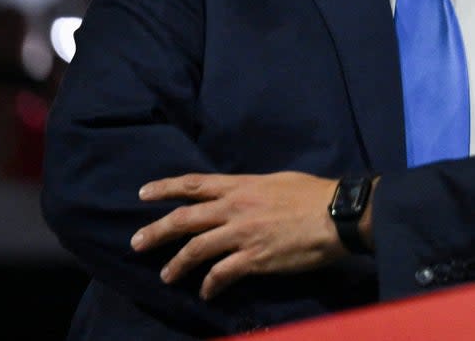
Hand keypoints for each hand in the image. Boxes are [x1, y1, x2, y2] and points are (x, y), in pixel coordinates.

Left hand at [132, 171, 345, 299]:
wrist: (338, 215)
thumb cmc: (314, 195)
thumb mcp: (277, 181)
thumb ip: (252, 190)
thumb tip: (240, 197)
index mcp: (241, 186)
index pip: (194, 184)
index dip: (166, 188)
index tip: (143, 194)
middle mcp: (235, 208)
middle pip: (184, 219)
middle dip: (156, 232)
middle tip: (136, 243)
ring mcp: (242, 234)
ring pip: (196, 249)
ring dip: (177, 265)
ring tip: (167, 276)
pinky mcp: (253, 258)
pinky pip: (221, 274)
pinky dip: (210, 285)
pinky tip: (207, 293)